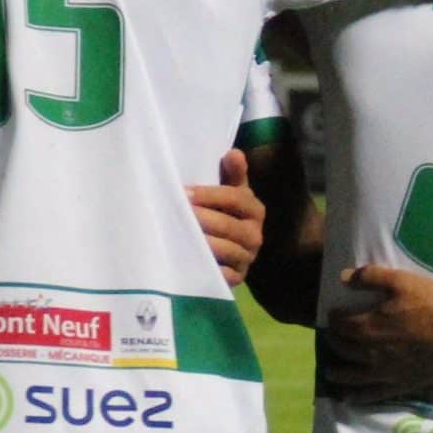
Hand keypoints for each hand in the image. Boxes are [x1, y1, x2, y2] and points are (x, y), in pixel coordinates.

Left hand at [189, 150, 265, 286]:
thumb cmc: (225, 214)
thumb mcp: (232, 192)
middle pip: (228, 225)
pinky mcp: (237, 278)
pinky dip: (207, 268)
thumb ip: (233, 174)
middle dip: (202, 219)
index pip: (235, 198)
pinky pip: (223, 275)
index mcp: (255, 210)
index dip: (209, 195)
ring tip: (180, 235)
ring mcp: (247, 258)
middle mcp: (255, 235)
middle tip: (177, 213)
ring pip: (225, 249)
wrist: (230, 252)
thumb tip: (234, 153)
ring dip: (202, 243)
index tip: (184, 193)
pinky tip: (189, 260)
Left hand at [319, 263, 432, 393]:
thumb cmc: (431, 305)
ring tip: (329, 371)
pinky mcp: (397, 385)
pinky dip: (357, 396)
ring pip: (351, 375)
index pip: (341, 324)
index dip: (334, 319)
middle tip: (332, 336)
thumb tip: (343, 277)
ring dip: (337, 372)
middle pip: (344, 348)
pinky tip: (349, 398)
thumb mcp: (401, 281)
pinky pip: (372, 394)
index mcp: (367, 326)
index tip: (332, 315)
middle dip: (334, 341)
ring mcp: (383, 372)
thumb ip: (370, 277)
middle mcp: (369, 352)